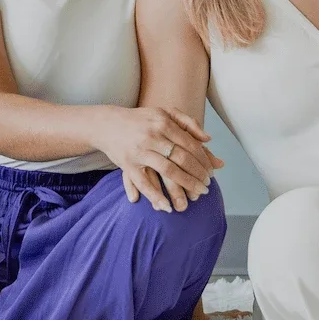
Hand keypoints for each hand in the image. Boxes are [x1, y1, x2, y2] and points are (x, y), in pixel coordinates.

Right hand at [92, 106, 223, 211]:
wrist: (107, 124)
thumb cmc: (141, 120)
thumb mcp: (164, 113)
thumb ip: (187, 122)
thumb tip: (208, 140)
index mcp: (164, 123)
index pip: (190, 145)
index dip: (203, 160)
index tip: (211, 173)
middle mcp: (153, 136)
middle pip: (182, 159)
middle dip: (198, 175)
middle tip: (207, 186)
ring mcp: (140, 151)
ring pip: (168, 171)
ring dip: (185, 185)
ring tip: (196, 195)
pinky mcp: (128, 164)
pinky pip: (144, 183)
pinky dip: (155, 196)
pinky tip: (167, 207)